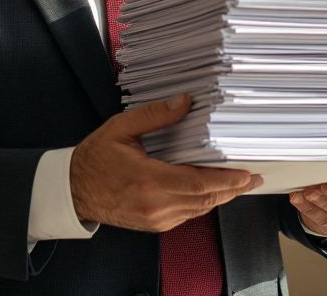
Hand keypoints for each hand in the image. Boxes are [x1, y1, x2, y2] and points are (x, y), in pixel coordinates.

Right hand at [71, 93, 262, 231]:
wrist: (73, 190)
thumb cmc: (95, 158)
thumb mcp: (122, 128)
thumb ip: (156, 115)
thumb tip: (184, 102)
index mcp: (148, 181)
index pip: (199, 184)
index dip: (227, 180)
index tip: (247, 173)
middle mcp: (156, 206)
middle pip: (205, 200)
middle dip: (232, 189)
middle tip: (253, 177)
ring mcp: (156, 219)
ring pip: (199, 210)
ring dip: (219, 196)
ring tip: (237, 182)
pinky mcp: (155, 225)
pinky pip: (187, 215)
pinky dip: (202, 202)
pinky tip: (210, 190)